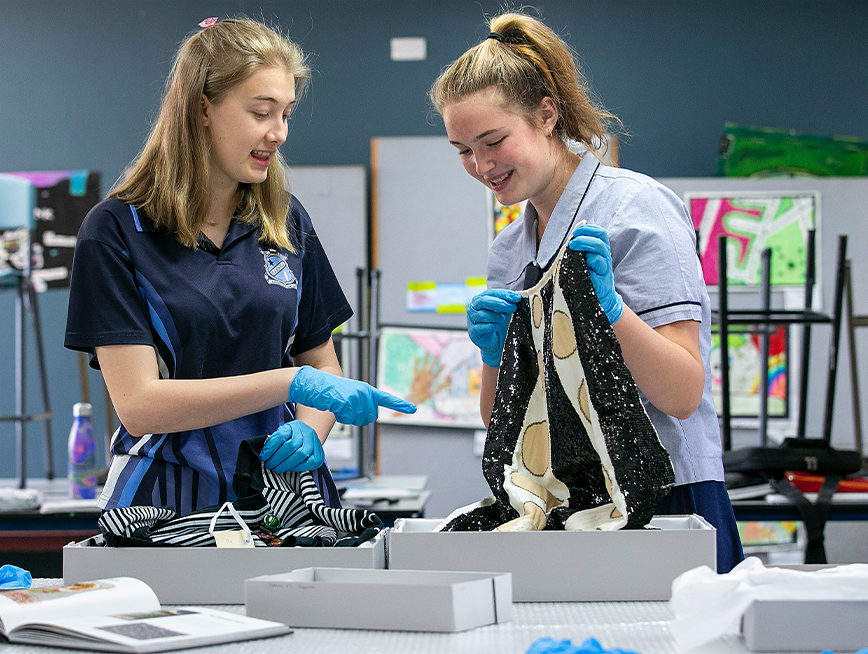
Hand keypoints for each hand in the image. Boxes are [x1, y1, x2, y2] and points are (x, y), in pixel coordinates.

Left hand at [260, 420, 323, 472]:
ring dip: (286, 464)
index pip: (282, 435)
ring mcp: (315, 443)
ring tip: (278, 468)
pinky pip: (309, 462)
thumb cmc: (293, 436)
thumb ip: (274, 441)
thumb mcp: (283, 433)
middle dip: (277, 458)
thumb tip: (264, 455)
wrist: (309, 436)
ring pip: (301, 454)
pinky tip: (291, 468)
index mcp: (295, 426)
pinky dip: (298, 467)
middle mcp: (306, 432)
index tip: (263, 456)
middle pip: (291, 445)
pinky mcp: (319, 454)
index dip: (271, 447)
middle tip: (270, 465)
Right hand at [288, 366, 415, 425]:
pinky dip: (342, 417)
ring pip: (359, 419)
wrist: (317, 383)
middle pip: (370, 417)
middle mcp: (365, 392)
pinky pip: (349, 418)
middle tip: (346, 408)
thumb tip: (370, 417)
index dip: (400, 405)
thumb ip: (363, 404)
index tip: (413, 409)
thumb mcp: (351, 395)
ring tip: (340, 405)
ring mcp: (358, 396)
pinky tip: (336, 407)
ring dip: (349, 417)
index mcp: (367, 390)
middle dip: (359, 418)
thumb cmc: (332, 392)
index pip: (386, 398)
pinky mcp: (349, 401)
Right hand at [467, 288, 521, 367]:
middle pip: (484, 301)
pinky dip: (490, 326)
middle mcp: (474, 307)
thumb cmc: (498, 324)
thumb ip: (508, 304)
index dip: (504, 294)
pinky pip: (480, 327)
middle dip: (500, 303)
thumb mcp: (505, 312)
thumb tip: (517, 298)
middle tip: (512, 307)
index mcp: (481, 299)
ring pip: (481, 314)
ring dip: (495, 316)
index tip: (516, 297)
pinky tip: (497, 327)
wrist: (495, 343)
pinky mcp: (472, 332)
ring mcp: (472, 320)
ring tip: (504, 319)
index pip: (491, 293)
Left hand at [568, 224, 623, 323]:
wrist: (601, 300)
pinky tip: (580, 264)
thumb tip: (570, 239)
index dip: (589, 229)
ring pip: (600, 253)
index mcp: (601, 250)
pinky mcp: (602, 280)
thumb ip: (581, 251)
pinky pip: (597, 269)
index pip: (600, 233)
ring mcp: (605, 269)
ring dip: (586, 247)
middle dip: (584, 239)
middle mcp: (605, 257)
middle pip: (599, 241)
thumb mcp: (585, 262)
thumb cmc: (589, 278)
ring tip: (572, 248)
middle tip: (572, 242)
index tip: (576, 231)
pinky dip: (589, 263)